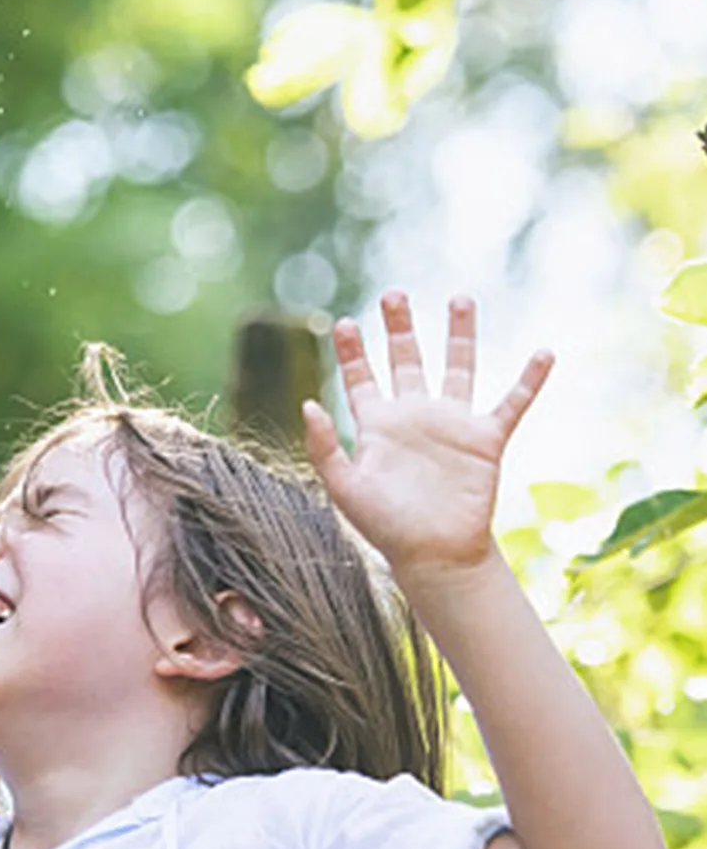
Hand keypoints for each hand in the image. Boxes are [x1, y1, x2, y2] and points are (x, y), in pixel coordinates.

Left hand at [300, 291, 552, 579]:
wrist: (433, 554)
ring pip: (458, 368)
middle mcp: (414, 417)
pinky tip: (544, 352)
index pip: (362, 379)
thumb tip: (305, 403)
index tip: (343, 322)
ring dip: (460, 335)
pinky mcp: (486, 440)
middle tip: (393, 294)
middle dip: (400, 328)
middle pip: (407, 360)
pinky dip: (529, 380)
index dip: (353, 352)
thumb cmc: (384, 526)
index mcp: (378, 426)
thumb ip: (324, 445)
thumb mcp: (344, 485)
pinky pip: (512, 403)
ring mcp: (452, 425)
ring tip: (460, 299)